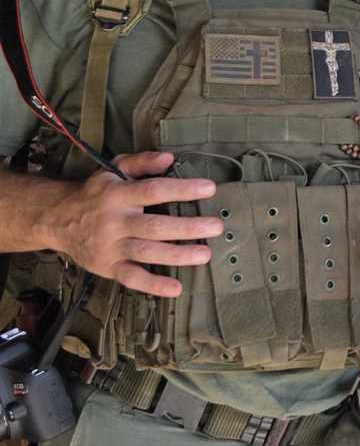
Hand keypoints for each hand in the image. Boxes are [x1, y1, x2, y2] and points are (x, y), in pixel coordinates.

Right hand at [40, 151, 222, 296]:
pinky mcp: (108, 267)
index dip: (181, 190)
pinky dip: (153, 285)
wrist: (58, 220)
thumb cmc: (95, 194)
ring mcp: (110, 247)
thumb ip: (141, 162)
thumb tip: (168, 158)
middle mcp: (114, 222)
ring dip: (178, 255)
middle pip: (154, 227)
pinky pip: (132, 278)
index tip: (209, 188)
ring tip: (205, 254)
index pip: (153, 191)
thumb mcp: (113, 170)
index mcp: (117, 195)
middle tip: (215, 226)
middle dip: (187, 228)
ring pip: (147, 253)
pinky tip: (175, 288)